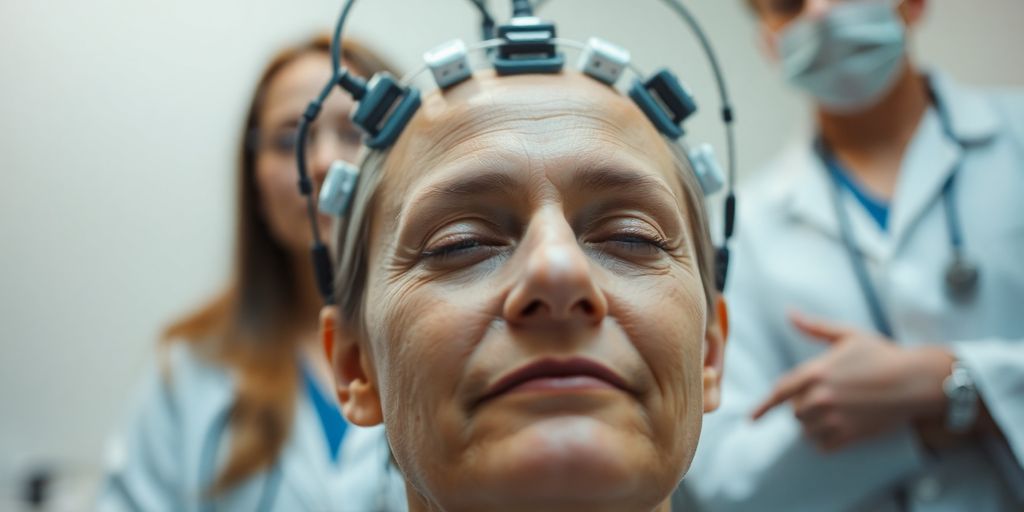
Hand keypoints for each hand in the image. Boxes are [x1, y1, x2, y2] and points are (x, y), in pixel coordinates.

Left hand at [751, 311, 954, 452]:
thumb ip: (814, 328)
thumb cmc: (882, 354)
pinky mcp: (852, 434)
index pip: (780, 392)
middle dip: (802, 408)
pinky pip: (824, 445)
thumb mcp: (847, 335)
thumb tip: (790, 313)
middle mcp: (822, 396)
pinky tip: (835, 430)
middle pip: (795, 413)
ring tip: (831, 413)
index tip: (752, 419)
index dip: (763, 407)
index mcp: (817, 371)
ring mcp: (836, 417)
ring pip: (807, 430)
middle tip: (822, 399)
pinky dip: (824, 440)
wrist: (915, 380)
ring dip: (812, 425)